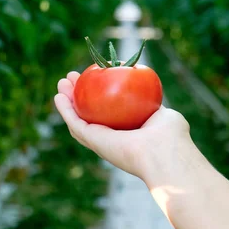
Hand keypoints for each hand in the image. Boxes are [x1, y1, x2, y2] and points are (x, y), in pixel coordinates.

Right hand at [54, 71, 191, 179]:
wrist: (164, 150)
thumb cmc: (170, 134)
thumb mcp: (164, 114)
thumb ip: (154, 106)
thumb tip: (150, 96)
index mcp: (129, 134)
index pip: (110, 113)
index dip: (99, 95)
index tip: (95, 77)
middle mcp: (113, 139)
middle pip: (90, 115)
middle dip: (79, 96)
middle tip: (72, 78)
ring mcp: (102, 141)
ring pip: (78, 119)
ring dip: (68, 101)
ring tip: (61, 83)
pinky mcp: (93, 141)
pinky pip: (75, 123)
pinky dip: (65, 110)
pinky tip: (58, 96)